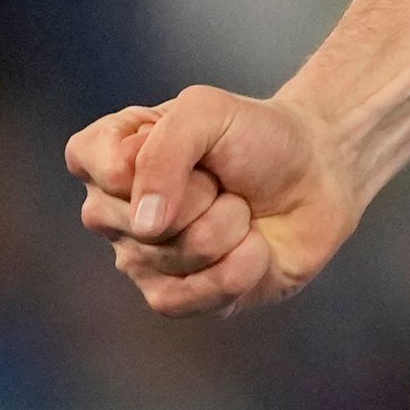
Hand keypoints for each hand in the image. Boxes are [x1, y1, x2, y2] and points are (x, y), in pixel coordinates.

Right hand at [65, 85, 363, 316]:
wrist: (318, 173)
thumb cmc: (258, 136)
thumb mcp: (208, 111)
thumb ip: (163, 150)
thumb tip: (144, 226)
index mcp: (107, 158)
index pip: (91, 162)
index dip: (148, 153)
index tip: (191, 140)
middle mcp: (113, 213)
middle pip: (139, 218)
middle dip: (202, 192)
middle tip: (222, 179)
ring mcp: (141, 260)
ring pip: (174, 255)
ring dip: (229, 225)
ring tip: (240, 208)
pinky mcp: (178, 298)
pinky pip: (188, 298)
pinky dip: (238, 268)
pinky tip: (253, 248)